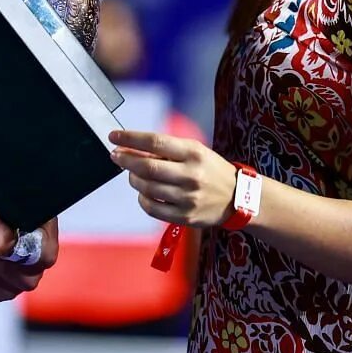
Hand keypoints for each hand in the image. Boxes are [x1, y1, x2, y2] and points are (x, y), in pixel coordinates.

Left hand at [109, 130, 239, 228]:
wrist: (238, 198)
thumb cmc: (210, 169)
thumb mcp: (195, 150)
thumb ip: (166, 149)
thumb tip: (130, 147)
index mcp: (193, 153)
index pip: (155, 142)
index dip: (130, 138)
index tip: (113, 136)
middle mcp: (191, 175)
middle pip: (147, 167)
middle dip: (125, 160)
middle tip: (116, 156)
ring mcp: (189, 198)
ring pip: (147, 188)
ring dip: (133, 179)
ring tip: (133, 174)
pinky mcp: (186, 216)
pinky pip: (152, 208)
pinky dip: (142, 199)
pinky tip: (144, 192)